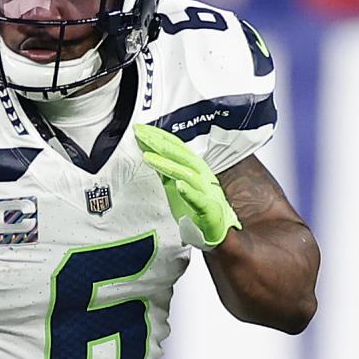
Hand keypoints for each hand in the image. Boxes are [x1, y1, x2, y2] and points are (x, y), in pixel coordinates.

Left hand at [134, 123, 241, 248]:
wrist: (218, 229)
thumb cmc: (196, 207)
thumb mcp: (176, 184)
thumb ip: (165, 169)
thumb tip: (149, 152)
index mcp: (194, 167)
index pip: (175, 146)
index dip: (158, 136)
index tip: (140, 129)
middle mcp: (201, 174)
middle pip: (179, 154)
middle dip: (159, 143)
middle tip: (141, 134)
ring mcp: (205, 190)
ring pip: (186, 173)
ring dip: (166, 164)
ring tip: (148, 157)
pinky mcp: (208, 209)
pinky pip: (199, 199)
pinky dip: (189, 192)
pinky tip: (179, 185)